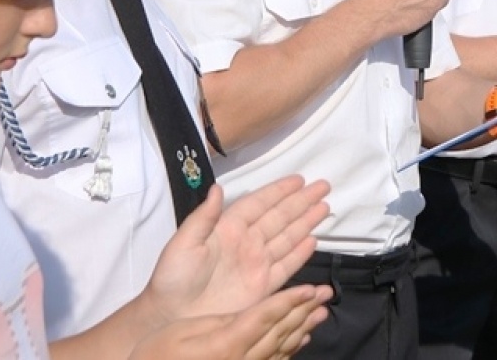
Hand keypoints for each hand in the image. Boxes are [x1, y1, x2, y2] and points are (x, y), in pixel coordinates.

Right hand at [129, 285, 330, 359]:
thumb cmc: (154, 358)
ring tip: (321, 312)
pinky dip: (290, 350)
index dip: (290, 301)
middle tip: (324, 294)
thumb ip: (220, 321)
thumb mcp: (181, 332)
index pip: (265, 317)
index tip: (310, 288)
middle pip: (279, 333)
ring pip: (281, 349)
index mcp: (225, 346)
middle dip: (304, 311)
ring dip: (303, 329)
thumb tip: (252, 312)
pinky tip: (300, 340)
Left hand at [144, 177, 330, 323]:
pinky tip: (313, 241)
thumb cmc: (173, 279)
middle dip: (301, 201)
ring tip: (325, 207)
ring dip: (306, 222)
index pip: (259, 204)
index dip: (279, 191)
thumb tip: (217, 187)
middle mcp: (247, 243)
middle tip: (323, 186)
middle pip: (280, 217)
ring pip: (287, 237)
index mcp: (228, 229)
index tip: (299, 179)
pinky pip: (286, 266)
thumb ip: (203, 217)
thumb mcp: (182, 245)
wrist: (172, 318)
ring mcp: (256, 264)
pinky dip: (300, 253)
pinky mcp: (263, 287)